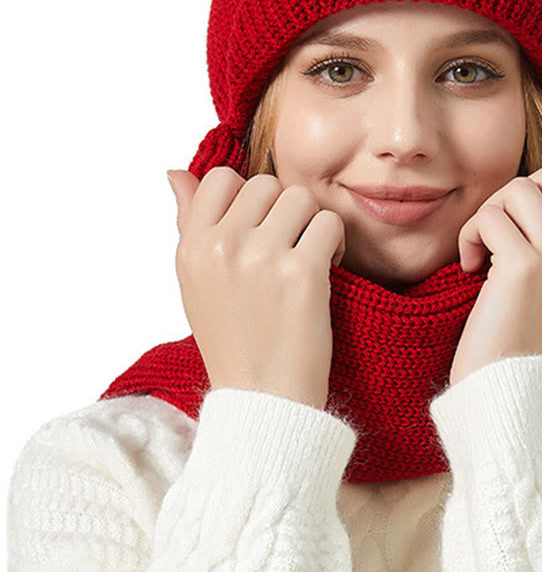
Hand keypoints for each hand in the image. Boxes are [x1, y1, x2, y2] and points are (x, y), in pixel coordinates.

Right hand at [166, 167, 344, 408]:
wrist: (263, 399)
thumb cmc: (233, 339)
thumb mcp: (195, 281)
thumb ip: (189, 223)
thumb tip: (175, 173)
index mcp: (191, 247)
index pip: (220, 177)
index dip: (248, 197)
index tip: (260, 227)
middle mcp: (221, 246)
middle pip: (266, 184)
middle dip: (284, 212)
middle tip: (287, 247)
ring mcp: (261, 257)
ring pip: (301, 198)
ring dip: (312, 225)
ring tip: (306, 258)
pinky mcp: (301, 272)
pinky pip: (330, 223)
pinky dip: (335, 244)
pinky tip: (325, 271)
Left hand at [451, 167, 541, 383]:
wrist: (510, 389)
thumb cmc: (526, 341)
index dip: (538, 202)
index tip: (516, 236)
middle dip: (510, 199)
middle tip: (495, 237)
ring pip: (517, 190)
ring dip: (488, 215)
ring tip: (482, 252)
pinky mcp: (524, 266)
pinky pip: (489, 218)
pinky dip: (470, 237)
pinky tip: (470, 268)